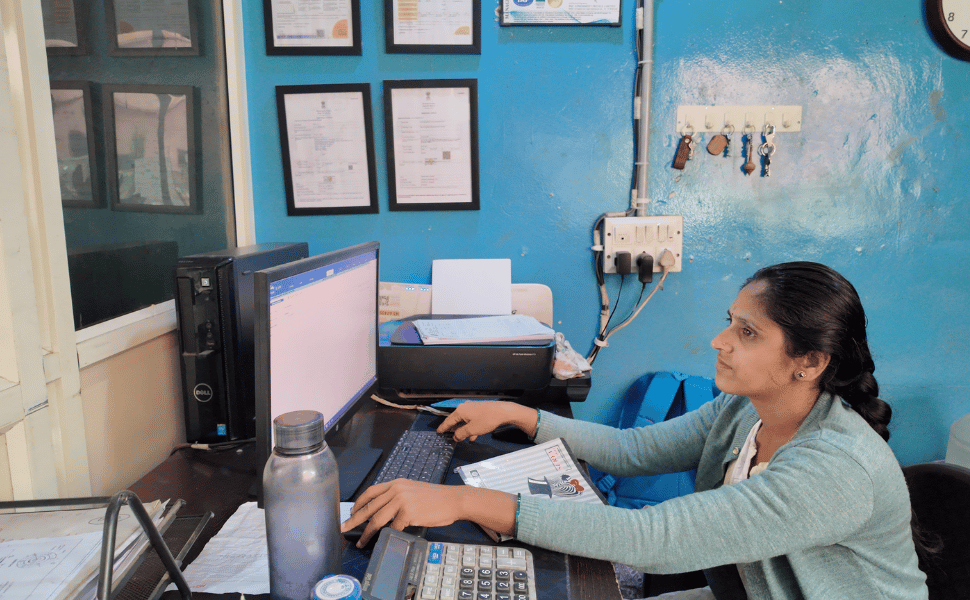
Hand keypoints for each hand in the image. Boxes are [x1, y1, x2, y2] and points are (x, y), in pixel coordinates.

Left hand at [341, 479, 465, 547]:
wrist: (453, 499)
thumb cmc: (436, 498)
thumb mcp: (413, 491)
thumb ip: (397, 497)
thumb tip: (383, 512)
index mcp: (396, 483)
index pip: (371, 492)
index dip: (359, 503)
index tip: (352, 512)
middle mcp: (396, 489)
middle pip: (369, 507)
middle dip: (355, 520)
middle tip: (344, 528)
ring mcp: (402, 501)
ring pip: (377, 519)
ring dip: (367, 532)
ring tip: (361, 541)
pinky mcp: (408, 513)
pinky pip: (393, 527)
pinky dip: (388, 534)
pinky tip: (385, 539)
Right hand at [437, 401, 537, 441]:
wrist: (503, 412)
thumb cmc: (487, 420)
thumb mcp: (472, 429)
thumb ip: (461, 434)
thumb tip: (455, 437)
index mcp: (460, 411)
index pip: (448, 420)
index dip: (443, 428)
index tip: (438, 432)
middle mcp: (465, 408)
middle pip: (456, 420)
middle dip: (453, 429)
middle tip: (448, 436)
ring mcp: (473, 409)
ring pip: (464, 421)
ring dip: (462, 430)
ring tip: (460, 438)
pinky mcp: (480, 411)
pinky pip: (472, 421)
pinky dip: (470, 428)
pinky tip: (472, 437)